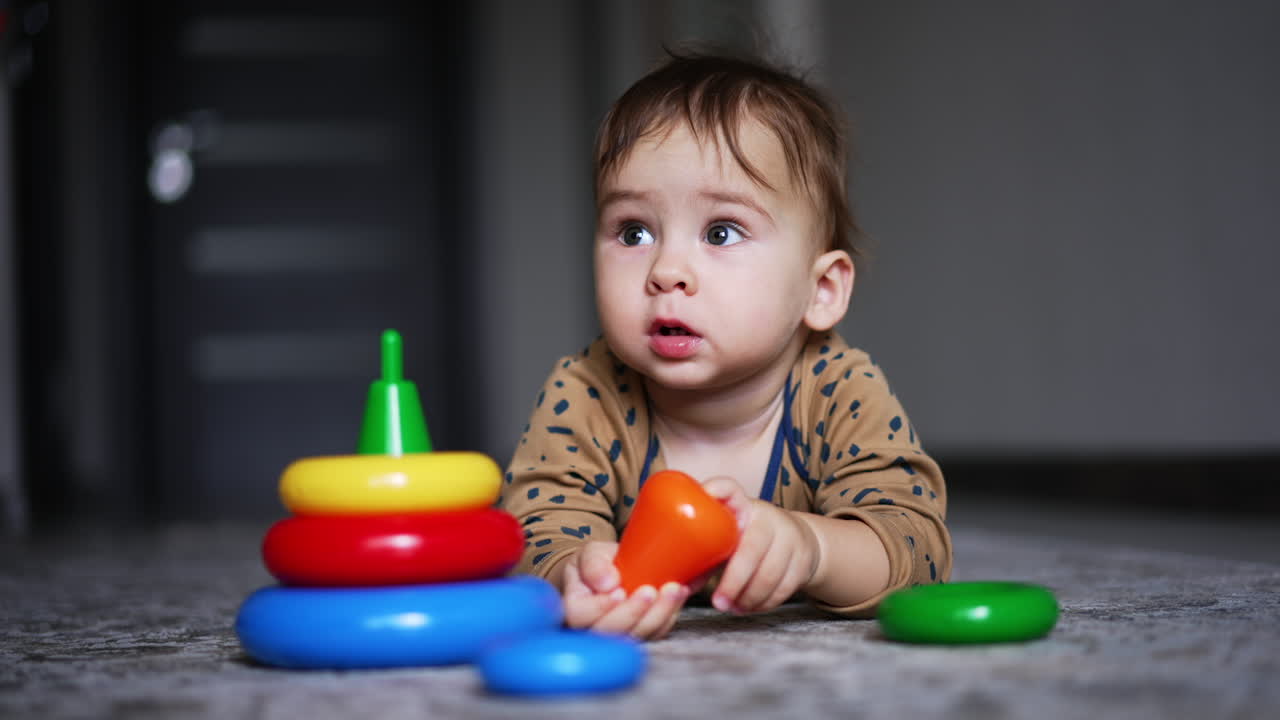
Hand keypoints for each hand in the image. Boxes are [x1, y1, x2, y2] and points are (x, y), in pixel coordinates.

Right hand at [561, 540, 690, 640]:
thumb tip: (608, 583)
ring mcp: (618, 636)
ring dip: (659, 614)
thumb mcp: (591, 553)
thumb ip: (595, 564)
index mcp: (574, 607)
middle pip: (611, 632)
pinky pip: (656, 633)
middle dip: (635, 613)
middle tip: (651, 590)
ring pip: (637, 636)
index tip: (619, 592)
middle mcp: (593, 629)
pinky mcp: (641, 636)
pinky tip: (679, 594)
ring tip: (673, 589)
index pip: (579, 615)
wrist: (615, 572)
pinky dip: (670, 614)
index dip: (600, 607)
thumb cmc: (598, 564)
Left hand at [700, 476, 820, 613]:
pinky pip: (785, 587)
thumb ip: (704, 553)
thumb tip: (676, 585)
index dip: (718, 490)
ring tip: (733, 608)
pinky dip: (765, 603)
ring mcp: (789, 536)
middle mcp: (767, 516)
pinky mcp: (803, 559)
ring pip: (771, 573)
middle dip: (734, 580)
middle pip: (752, 547)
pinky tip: (750, 607)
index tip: (707, 496)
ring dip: (749, 597)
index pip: (729, 489)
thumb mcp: (728, 536)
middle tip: (718, 602)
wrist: (796, 540)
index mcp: (742, 506)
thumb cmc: (746, 540)